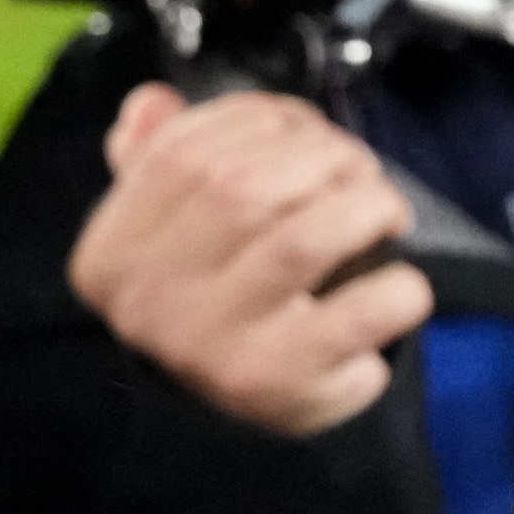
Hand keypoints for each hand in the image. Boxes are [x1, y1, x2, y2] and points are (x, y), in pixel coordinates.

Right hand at [69, 86, 430, 435]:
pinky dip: (398, 288)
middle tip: (361, 174)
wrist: (240, 412)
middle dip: (323, 159)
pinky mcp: (279, 383)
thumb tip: (153, 101)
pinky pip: (357, 315)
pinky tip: (401, 286)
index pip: (183, 155)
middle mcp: (148, 301)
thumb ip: (163, 157)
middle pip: (243, 188)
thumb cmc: (221, 297)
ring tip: (387, 214)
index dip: (262, 121)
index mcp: (112, 252)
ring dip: (365, 207)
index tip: (306, 131)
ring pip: (301, 241)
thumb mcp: (177, 232)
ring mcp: (209, 346)